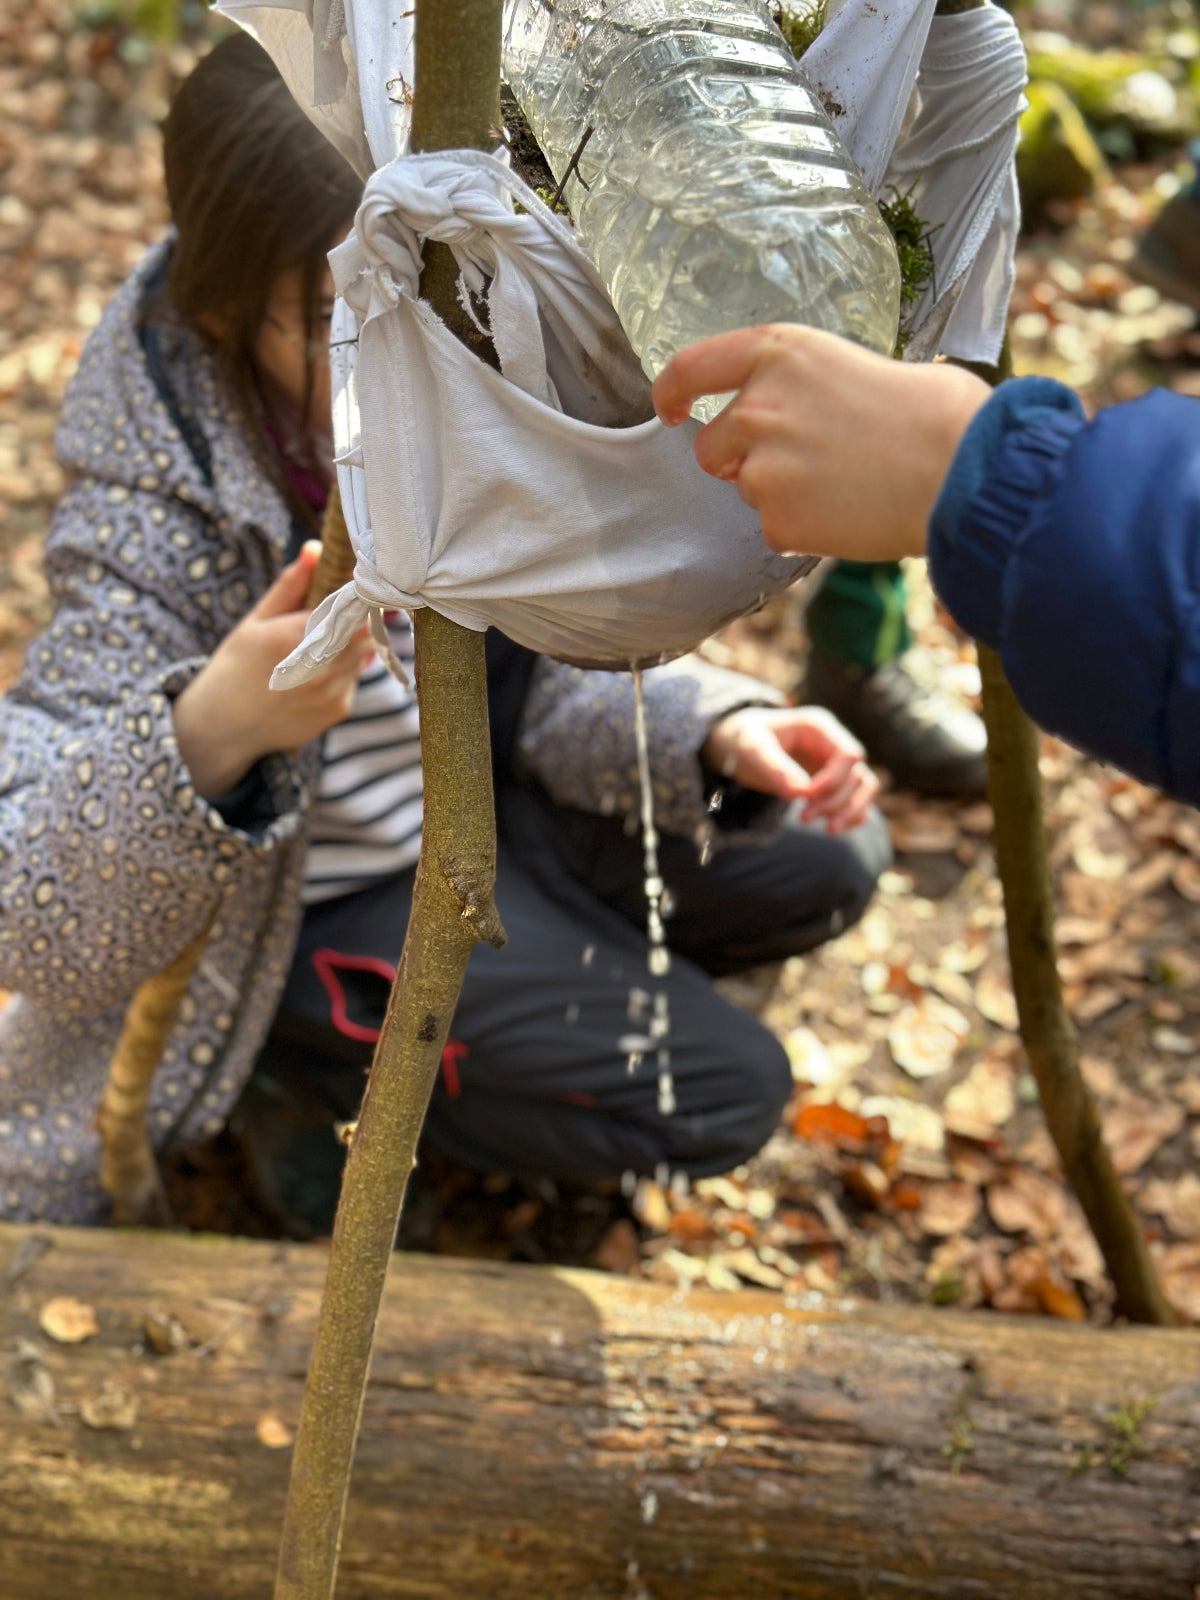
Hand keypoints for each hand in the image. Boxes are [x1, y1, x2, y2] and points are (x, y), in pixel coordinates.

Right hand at [172, 542, 373, 798]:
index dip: (361, 598)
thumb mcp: (255, 621)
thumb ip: (290, 586)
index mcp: (295, 635)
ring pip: (365, 655)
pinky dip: (345, 671)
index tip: (361, 588)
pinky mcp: (338, 709)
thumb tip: (315, 548)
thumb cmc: (236, 665)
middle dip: (362, 619)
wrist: (224, 726)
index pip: (352, 608)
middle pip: (366, 631)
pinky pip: (355, 680)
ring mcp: (332, 690)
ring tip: (325, 644)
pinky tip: (317, 673)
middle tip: (352, 611)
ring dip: (354, 645)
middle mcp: (319, 665)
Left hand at [652, 325, 989, 559]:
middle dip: (739, 460)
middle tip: (798, 465)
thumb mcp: (866, 365)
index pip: (692, 366)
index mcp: (781, 353)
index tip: (668, 409)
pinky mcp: (776, 519)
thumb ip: (815, 386)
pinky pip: (776, 530)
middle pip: (711, 446)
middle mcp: (759, 406)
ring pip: (748, 490)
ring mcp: (762, 466)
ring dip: (781, 494)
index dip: (671, 391)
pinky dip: (805, 530)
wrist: (961, 469)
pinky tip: (850, 514)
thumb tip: (814, 409)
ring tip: (845, 486)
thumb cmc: (938, 414)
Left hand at [702, 705, 878, 834]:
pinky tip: (830, 828)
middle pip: (858, 774)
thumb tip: (799, 793)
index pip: (848, 754)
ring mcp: (835, 762)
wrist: (738, 742)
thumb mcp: (752, 747)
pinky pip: (858, 800)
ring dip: (850, 811)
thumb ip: (775, 767)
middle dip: (835, 801)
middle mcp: (833, 743)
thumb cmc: (744, 738)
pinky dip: (851, 816)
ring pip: (865, 787)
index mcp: (819, 726)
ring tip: (828, 830)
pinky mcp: (833, 781)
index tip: (804, 797)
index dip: (833, 781)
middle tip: (804, 818)